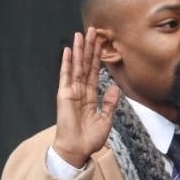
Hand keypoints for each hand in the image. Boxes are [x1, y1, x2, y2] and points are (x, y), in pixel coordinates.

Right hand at [51, 28, 120, 167]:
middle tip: (93, 30)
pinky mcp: (64, 95)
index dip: (98, 57)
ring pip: (77, 66)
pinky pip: (65, 76)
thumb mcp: (106, 119)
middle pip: (86, 64)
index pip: (95, 72)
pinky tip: (68, 51)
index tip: (101, 42)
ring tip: (81, 34)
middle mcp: (80, 90)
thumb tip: (115, 88)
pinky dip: (67, 63)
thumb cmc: (90, 138)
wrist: (78, 149)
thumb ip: (110, 103)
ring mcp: (71, 91)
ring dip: (79, 50)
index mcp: (91, 96)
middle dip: (90, 47)